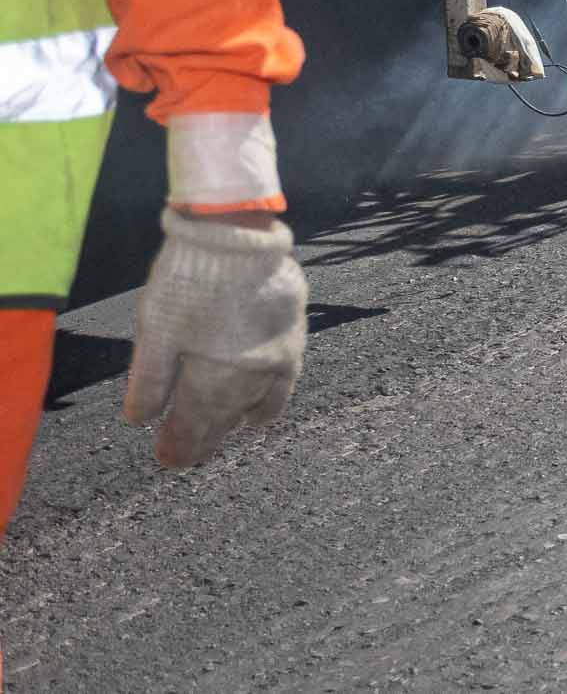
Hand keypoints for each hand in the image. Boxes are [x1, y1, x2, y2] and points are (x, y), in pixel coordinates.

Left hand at [123, 208, 307, 467]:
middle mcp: (250, 377)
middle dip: (203, 439)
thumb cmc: (189, 283)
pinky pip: (283, 382)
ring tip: (223, 431)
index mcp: (213, 380)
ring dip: (234, 420)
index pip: (195, 426)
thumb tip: (139, 420)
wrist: (238, 237)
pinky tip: (258, 405)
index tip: (167, 461)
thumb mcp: (155, 332)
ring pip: (255, 403)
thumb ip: (150, 380)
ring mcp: (278, 358)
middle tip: (187, 456)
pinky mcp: (294, 335)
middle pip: (224, 419)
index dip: (179, 446)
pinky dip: (268, 400)